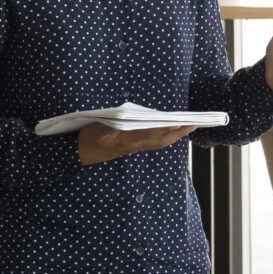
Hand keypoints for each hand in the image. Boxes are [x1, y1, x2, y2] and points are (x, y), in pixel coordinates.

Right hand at [77, 122, 195, 165]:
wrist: (80, 153)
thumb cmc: (89, 139)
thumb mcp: (101, 129)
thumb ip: (117, 125)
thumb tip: (133, 120)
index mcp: (129, 140)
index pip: (155, 134)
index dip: (170, 129)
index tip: (184, 123)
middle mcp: (134, 145)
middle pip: (161, 140)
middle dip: (177, 133)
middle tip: (192, 125)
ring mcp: (133, 147)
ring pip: (158, 142)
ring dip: (172, 135)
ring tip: (184, 127)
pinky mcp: (130, 146)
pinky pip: (151, 142)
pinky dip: (162, 136)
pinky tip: (166, 130)